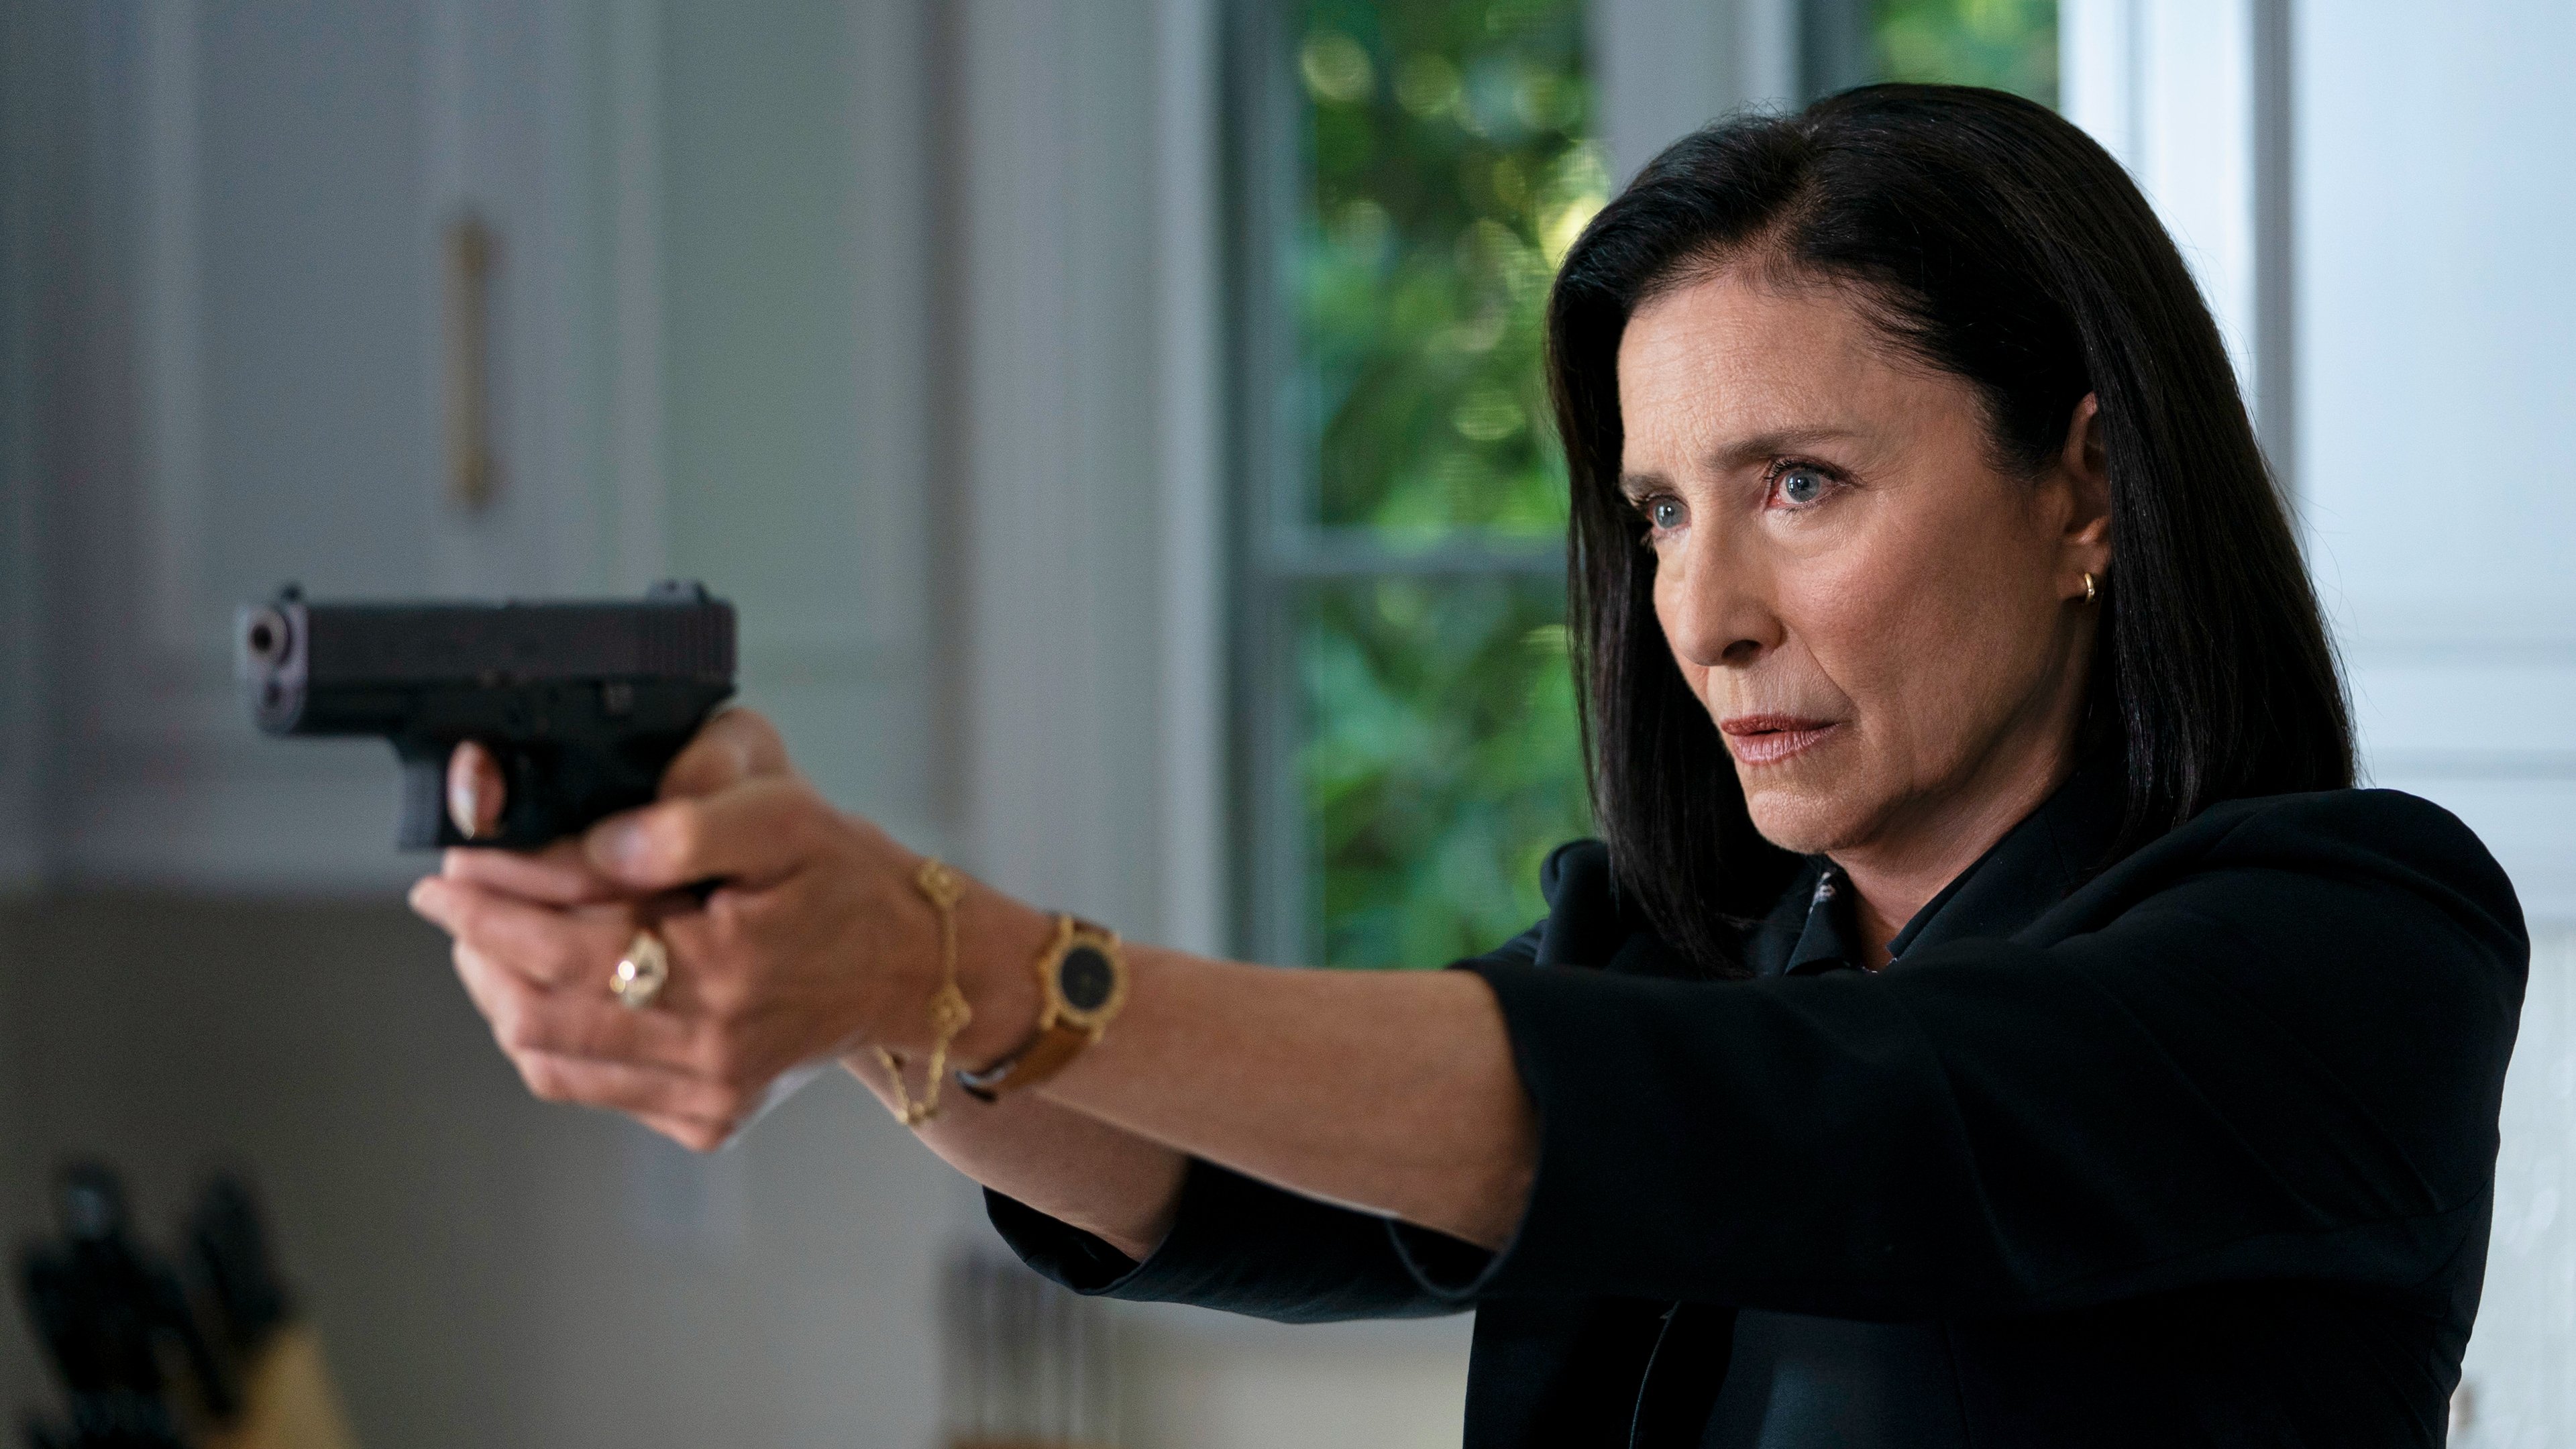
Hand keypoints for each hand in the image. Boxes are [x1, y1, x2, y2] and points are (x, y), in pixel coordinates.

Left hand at [410, 711, 1034, 1149]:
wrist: (913, 965)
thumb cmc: (848, 878)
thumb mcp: (784, 816)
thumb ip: (684, 825)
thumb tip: (591, 851)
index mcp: (727, 972)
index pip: (566, 945)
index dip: (493, 903)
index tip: (451, 868)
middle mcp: (712, 1050)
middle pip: (537, 1012)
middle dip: (478, 948)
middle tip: (454, 898)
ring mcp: (708, 1094)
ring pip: (548, 1060)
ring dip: (500, 995)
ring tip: (485, 938)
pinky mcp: (707, 1116)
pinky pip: (588, 1087)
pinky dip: (548, 1037)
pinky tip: (546, 985)